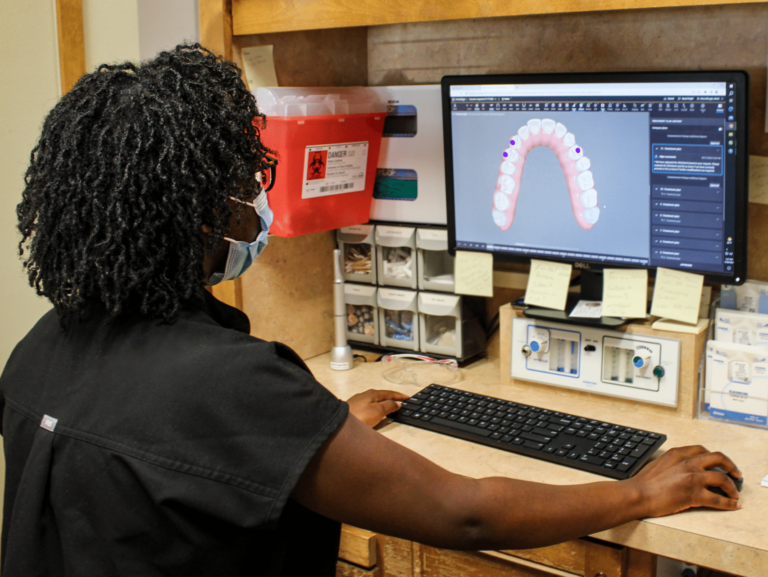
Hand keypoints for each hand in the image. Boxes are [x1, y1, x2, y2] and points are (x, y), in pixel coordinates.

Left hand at [347, 389, 409, 427]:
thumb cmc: (360, 416)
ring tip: (390, 408)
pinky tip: (376, 413)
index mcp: (373, 394)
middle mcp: (365, 395)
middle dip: (392, 399)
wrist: (339, 423)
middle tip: (401, 402)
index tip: (408, 398)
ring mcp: (358, 401)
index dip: (400, 396)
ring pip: (375, 401)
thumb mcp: (378, 411)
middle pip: (382, 396)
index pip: (390, 393)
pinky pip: (369, 406)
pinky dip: (376, 408)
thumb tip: (397, 403)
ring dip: (384, 403)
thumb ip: (388, 406)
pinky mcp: (353, 408)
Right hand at [628, 445, 742, 516]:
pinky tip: (732, 505)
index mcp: (678, 453)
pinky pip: (718, 499)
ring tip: (734, 493)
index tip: (719, 463)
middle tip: (736, 473)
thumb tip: (683, 470)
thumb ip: (674, 463)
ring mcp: (692, 478)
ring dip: (732, 487)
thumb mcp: (659, 463)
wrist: (638, 494)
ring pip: (723, 478)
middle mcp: (688, 462)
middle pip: (718, 458)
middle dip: (731, 466)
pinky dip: (729, 503)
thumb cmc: (644, 482)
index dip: (715, 457)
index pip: (703, 450)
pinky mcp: (694, 494)